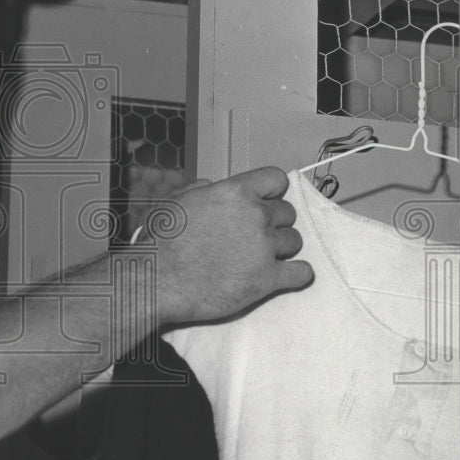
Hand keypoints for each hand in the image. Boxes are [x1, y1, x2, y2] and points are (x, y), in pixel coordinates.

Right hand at [147, 166, 313, 324]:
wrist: (158, 279)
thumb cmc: (162, 242)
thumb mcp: (176, 200)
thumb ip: (200, 189)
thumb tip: (212, 186)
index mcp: (235, 192)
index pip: (276, 179)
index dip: (271, 191)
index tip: (266, 201)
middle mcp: (255, 215)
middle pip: (288, 212)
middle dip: (275, 222)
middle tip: (257, 235)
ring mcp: (264, 247)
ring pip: (295, 241)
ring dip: (283, 248)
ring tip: (263, 256)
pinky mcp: (267, 279)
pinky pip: (301, 273)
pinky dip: (297, 274)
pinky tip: (287, 275)